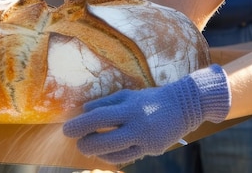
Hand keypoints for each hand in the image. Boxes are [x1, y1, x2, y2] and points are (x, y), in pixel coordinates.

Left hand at [63, 64, 230, 165]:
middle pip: (103, 141)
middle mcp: (137, 124)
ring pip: (113, 154)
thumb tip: (85, 110)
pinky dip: (113, 156)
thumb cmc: (151, 98)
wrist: (184, 105)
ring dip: (97, 152)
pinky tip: (106, 151)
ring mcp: (145, 139)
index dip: (80, 125)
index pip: (99, 118)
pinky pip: (126, 157)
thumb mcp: (129, 95)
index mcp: (130, 106)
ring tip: (90, 146)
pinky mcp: (152, 150)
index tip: (66, 129)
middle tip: (77, 142)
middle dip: (85, 144)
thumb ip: (107, 102)